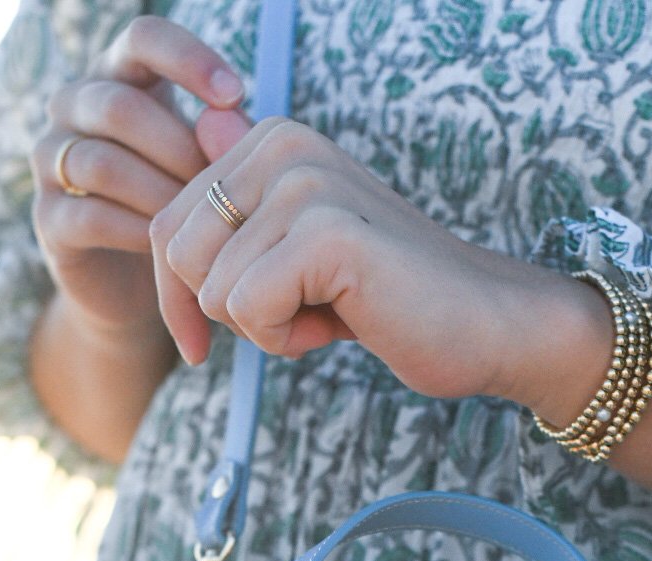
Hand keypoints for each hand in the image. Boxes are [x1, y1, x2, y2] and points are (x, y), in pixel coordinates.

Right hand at [30, 16, 253, 344]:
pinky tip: (170, 250)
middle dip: (179, 150)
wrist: (140, 285)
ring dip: (160, 195)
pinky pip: (91, 216)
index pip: (142, 38)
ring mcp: (51, 160)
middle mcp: (73, 107)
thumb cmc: (184, 208)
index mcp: (117, 76)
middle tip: (220, 190)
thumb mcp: (210, 167)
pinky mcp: (47, 217)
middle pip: (118, 106)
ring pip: (102, 163)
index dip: (187, 58)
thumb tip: (231, 116)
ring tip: (199, 224)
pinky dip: (138, 233)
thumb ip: (225, 139)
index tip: (235, 95)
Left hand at [148, 114, 603, 411]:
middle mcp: (283, 146)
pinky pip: (247, 311)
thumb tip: (200, 128)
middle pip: (177, 256)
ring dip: (264, 329)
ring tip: (327, 314)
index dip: (184, 299)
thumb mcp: (299, 253)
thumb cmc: (390, 298)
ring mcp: (305, 185)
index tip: (230, 330)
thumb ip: (246, 207)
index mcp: (271, 142)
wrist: (485, 323)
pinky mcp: (326, 235)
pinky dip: (286, 341)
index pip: (166, 227)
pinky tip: (341, 325)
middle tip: (298, 313)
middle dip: (226, 311)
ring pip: (210, 289)